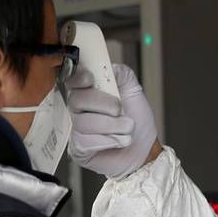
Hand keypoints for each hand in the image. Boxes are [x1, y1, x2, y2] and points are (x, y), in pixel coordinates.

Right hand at [65, 63, 158, 177]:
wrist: (145, 149)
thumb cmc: (138, 122)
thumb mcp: (134, 92)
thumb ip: (122, 75)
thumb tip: (109, 66)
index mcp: (90, 92)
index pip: (72, 80)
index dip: (78, 78)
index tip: (90, 79)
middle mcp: (80, 110)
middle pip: (77, 100)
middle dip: (103, 104)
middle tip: (120, 110)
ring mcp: (77, 130)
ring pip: (84, 123)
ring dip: (112, 126)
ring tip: (127, 129)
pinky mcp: (79, 150)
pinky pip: (86, 142)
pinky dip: (108, 141)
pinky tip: (117, 142)